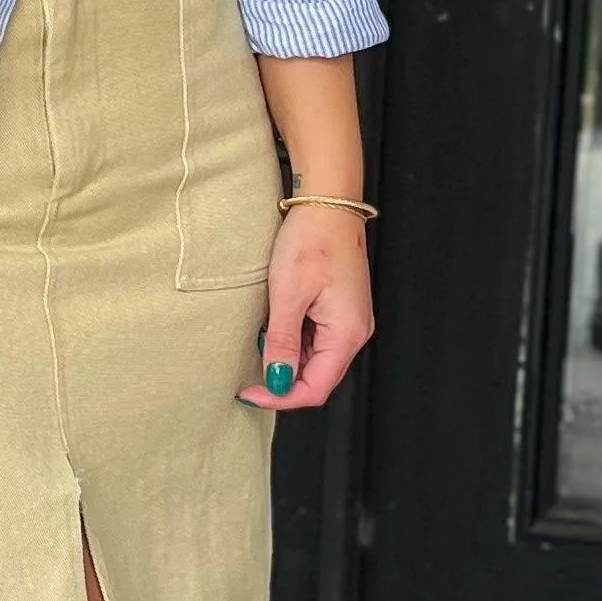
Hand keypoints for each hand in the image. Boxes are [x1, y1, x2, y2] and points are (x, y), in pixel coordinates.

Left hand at [243, 203, 372, 411]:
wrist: (327, 204)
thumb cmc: (311, 241)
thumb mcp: (287, 295)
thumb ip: (282, 342)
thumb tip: (277, 381)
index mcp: (346, 334)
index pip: (315, 388)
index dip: (281, 396)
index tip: (250, 392)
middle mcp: (354, 332)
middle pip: (318, 378)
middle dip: (282, 382)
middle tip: (247, 376)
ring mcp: (348, 320)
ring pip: (316, 360)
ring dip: (287, 362)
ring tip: (257, 349)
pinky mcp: (339, 309)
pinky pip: (317, 340)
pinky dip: (293, 343)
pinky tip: (272, 331)